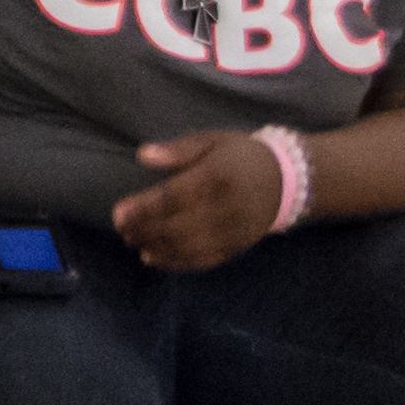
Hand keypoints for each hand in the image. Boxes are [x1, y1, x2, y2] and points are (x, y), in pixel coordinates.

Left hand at [110, 132, 283, 272]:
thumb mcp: (212, 141)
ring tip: (135, 243)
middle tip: (123, 230)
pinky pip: (203, 260)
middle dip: (144, 231)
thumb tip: (143, 154)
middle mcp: (226, 207)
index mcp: (217, 176)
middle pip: (176, 225)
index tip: (118, 213)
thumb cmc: (240, 157)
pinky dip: (176, 262)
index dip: (143, 208)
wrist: (286, 179)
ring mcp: (232, 230)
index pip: (173, 197)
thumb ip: (177, 150)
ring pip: (188, 246)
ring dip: (156, 248)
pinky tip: (154, 258)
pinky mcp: (237, 246)